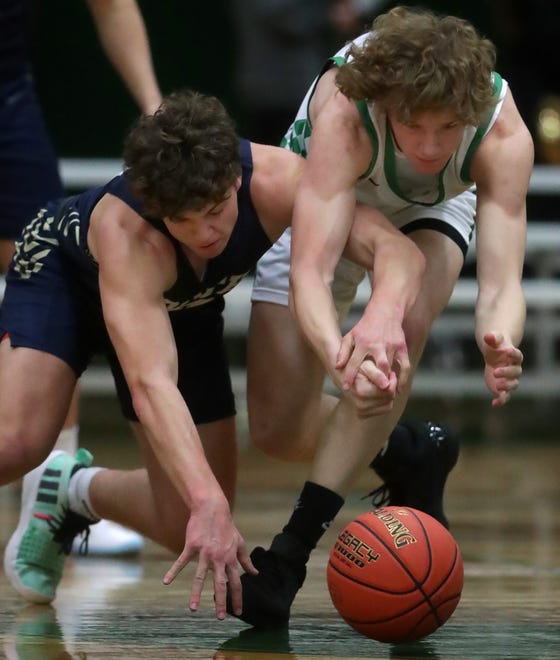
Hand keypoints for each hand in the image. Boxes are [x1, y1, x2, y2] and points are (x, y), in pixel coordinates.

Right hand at [162, 504, 255, 619]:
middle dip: (221, 602)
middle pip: (221, 583)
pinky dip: (174, 571)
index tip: (238, 612)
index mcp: (231, 558)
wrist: (212, 509)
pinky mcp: (192, 546)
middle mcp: (219, 558)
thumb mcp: (239, 543)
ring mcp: (205, 552)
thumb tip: (255, 573)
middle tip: (220, 618)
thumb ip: (246, 560)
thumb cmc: (226, 527)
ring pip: (200, 576)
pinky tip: (166, 581)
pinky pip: (182, 561)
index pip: (236, 582)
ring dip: (196, 593)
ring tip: (193, 609)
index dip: (237, 597)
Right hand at [329, 359, 397, 417]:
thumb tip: (386, 386)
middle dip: (391, 387)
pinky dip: (384, 402)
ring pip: (388, 406)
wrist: (343, 377)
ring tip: (382, 384)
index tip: (390, 373)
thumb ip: (377, 374)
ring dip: (388, 395)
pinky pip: (383, 410)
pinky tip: (378, 392)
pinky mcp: (362, 415)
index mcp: (361, 391)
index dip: (393, 381)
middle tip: (387, 377)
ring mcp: (361, 411)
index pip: (389, 391)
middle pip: (390, 399)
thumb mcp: (367, 365)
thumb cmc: (357, 367)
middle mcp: (360, 404)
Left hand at [336, 314, 409, 392]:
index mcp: (363, 343)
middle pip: (377, 366)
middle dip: (375, 380)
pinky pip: (404, 366)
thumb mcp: (351, 336)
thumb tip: (337, 366)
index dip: (349, 375)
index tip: (345, 388)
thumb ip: (343, 351)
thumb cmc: (365, 327)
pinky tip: (397, 389)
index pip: (354, 362)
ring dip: (387, 381)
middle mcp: (377, 345)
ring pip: (390, 367)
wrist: (385, 312)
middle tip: (370, 395)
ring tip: (383, 395)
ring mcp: (391, 346)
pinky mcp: (402, 348)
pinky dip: (402, 378)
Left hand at [481, 331, 522, 406]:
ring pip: (513, 385)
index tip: (507, 351)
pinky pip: (505, 396)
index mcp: (514, 356)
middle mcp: (514, 368)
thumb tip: (488, 336)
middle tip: (495, 371)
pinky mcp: (502, 387)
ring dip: (506, 386)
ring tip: (497, 386)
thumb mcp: (493, 340)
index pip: (518, 356)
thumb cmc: (496, 346)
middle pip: (516, 372)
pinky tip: (494, 403)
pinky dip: (501, 400)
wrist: (495, 355)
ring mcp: (509, 379)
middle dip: (507, 372)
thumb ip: (492, 338)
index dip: (514, 354)